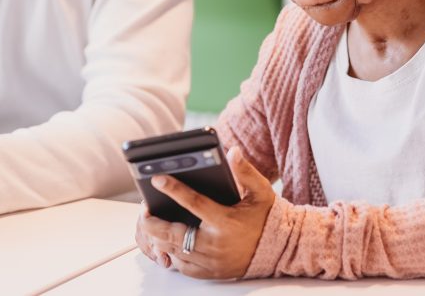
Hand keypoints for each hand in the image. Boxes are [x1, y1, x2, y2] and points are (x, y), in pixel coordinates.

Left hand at [135, 147, 274, 279]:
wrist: (280, 250)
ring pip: (173, 251)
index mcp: (225, 221)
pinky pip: (181, 266)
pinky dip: (169, 253)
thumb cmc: (267, 218)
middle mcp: (215, 244)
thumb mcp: (261, 191)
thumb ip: (245, 171)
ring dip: (158, 237)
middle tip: (144, 208)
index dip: (174, 190)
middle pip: (174, 234)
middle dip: (153, 221)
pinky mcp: (209, 273)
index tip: (156, 178)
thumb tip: (233, 151)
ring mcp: (211, 261)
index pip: (194, 203)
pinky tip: (164, 240)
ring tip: (150, 222)